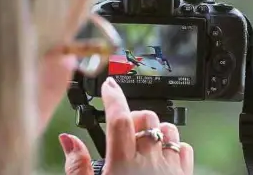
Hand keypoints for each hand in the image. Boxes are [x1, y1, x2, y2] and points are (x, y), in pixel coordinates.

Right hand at [59, 77, 193, 174]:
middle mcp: (149, 161)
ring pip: (167, 128)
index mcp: (123, 164)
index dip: (113, 96)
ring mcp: (170, 168)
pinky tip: (160, 156)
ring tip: (141, 143)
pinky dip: (173, 144)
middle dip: (132, 115)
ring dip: (154, 129)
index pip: (119, 119)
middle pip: (146, 118)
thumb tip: (68, 140)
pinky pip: (184, 147)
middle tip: (122, 130)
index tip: (109, 85)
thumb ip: (77, 166)